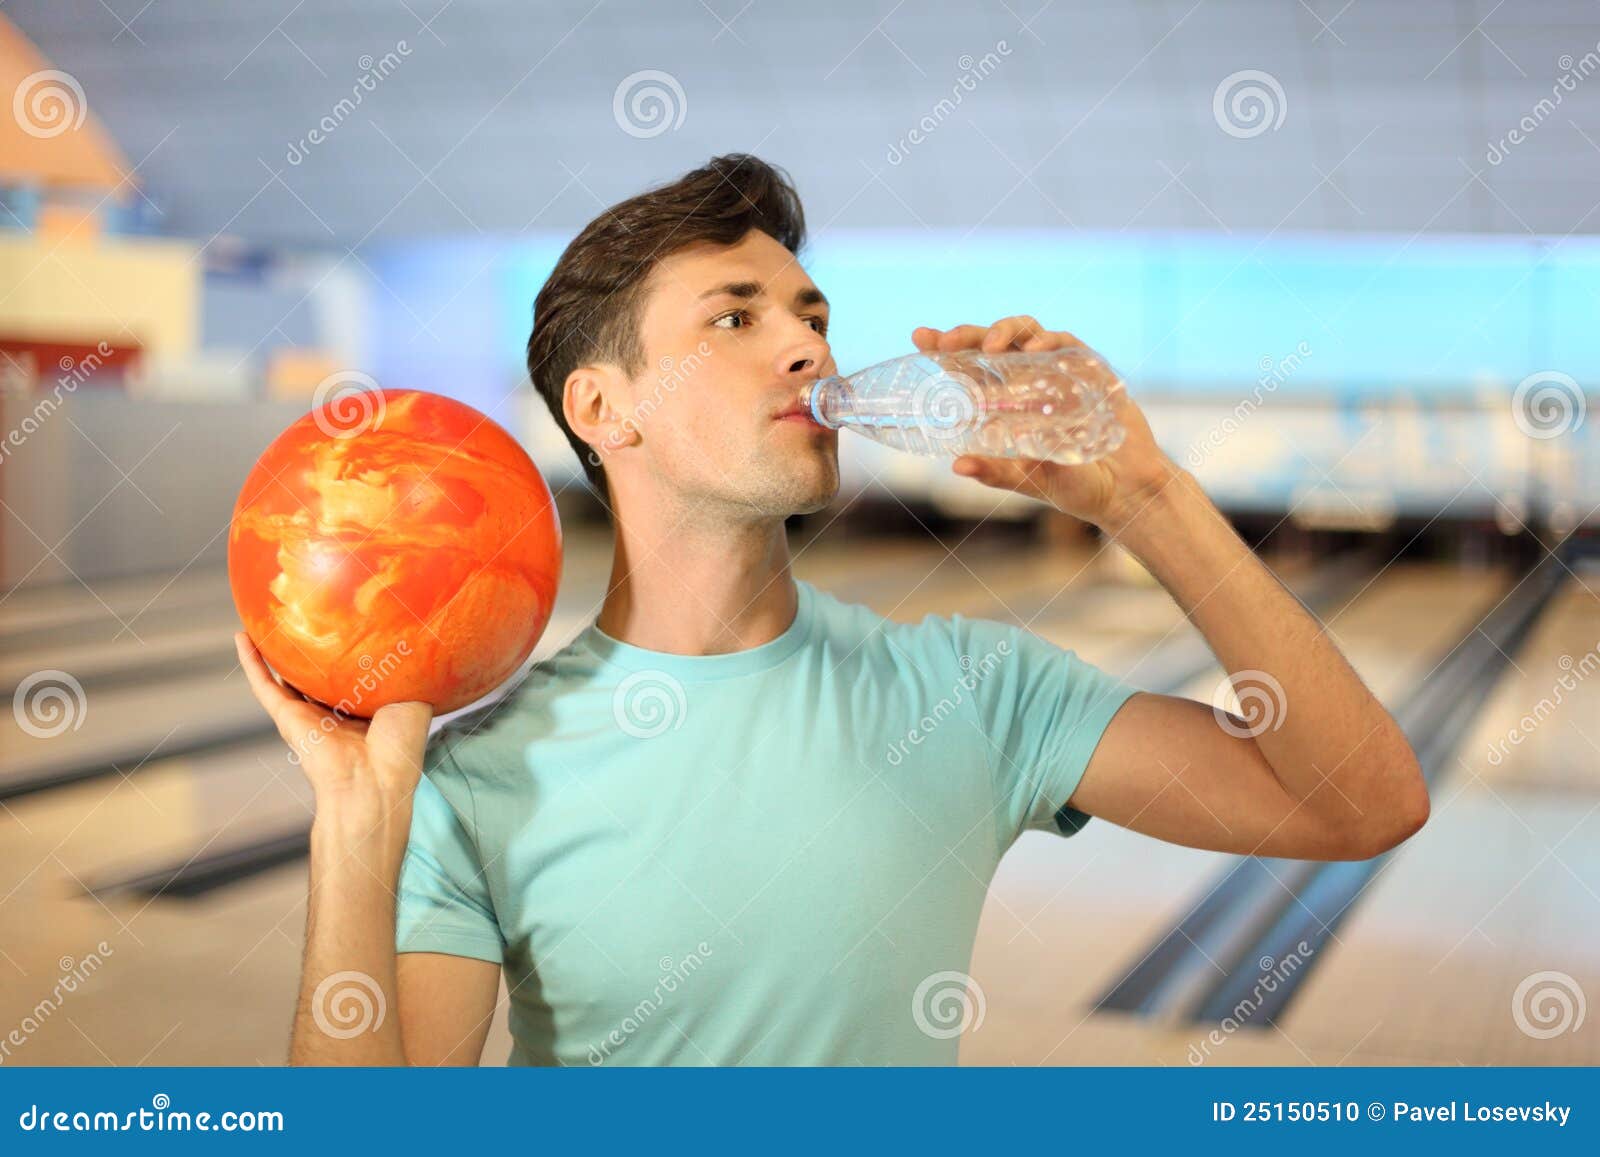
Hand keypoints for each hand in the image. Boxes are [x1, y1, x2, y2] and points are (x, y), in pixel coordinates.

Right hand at [234, 632, 431, 807]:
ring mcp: (308, 714)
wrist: (374, 777)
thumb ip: (406, 669)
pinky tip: (241, 636)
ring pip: (284, 676)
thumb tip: (412, 633)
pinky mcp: (287, 718)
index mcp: (366, 709)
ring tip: (264, 620)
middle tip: (304, 615)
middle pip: (317, 674)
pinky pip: (263, 684)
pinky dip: (250, 661)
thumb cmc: (400, 744)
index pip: (354, 674)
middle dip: (310, 650)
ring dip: (273, 650)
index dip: (351, 651)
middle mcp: (334, 711)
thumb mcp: (413, 696)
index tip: (350, 622)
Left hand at [912, 316, 1180, 530]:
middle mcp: (1029, 381)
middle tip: (947, 340)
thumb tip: (957, 464)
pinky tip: (1036, 349)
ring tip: (991, 347)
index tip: (920, 336)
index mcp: (1007, 403)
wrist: (1126, 492)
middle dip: (969, 335)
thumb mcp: (1028, 481)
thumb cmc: (1074, 488)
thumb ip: (995, 472)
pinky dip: (1050, 341)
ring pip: (1026, 333)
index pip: (970, 367)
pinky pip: (1067, 344)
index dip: (946, 349)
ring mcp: (1060, 372)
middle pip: (994, 343)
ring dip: (1005, 331)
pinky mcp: (1090, 370)